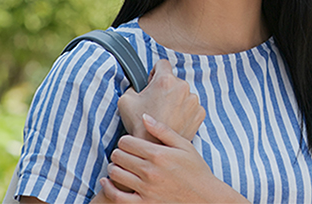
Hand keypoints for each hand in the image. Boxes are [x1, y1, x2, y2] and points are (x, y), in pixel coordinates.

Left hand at [101, 114, 248, 202]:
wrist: (204, 197)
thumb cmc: (196, 169)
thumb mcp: (183, 145)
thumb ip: (162, 130)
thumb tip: (144, 116)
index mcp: (159, 154)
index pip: (127, 142)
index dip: (125, 140)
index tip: (129, 142)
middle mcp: (150, 171)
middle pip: (119, 156)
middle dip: (119, 152)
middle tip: (124, 153)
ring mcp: (146, 190)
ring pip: (116, 174)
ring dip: (114, 167)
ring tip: (118, 164)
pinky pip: (117, 197)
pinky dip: (108, 188)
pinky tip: (107, 181)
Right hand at [118, 60, 204, 142]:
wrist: (155, 149)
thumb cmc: (140, 126)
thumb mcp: (125, 100)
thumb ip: (133, 85)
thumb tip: (138, 85)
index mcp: (166, 80)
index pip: (162, 64)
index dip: (155, 72)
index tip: (152, 83)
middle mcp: (182, 86)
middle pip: (173, 81)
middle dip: (166, 89)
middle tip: (157, 105)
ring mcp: (193, 100)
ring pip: (183, 94)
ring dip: (176, 101)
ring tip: (166, 116)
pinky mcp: (199, 113)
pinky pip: (191, 106)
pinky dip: (185, 112)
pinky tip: (175, 121)